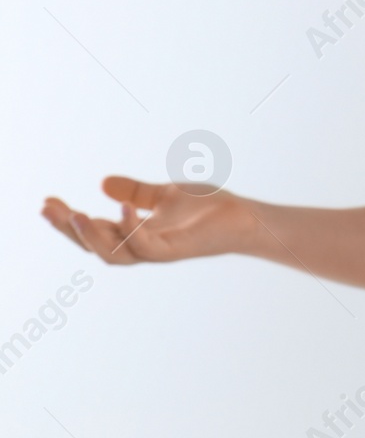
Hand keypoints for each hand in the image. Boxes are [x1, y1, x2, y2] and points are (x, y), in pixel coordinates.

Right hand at [40, 176, 253, 264]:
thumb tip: (102, 183)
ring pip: (114, 254)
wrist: (245, 217)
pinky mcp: (177, 250)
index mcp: (135, 234)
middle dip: (69, 229)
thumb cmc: (208, 209)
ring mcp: (158, 251)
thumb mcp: (165, 194)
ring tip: (75, 215)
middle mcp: (142, 247)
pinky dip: (133, 229)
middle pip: (95, 246)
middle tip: (49, 208)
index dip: (68, 221)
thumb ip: (135, 193)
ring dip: (92, 236)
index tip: (47, 201)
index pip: (93, 232)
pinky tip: (123, 209)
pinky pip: (147, 245)